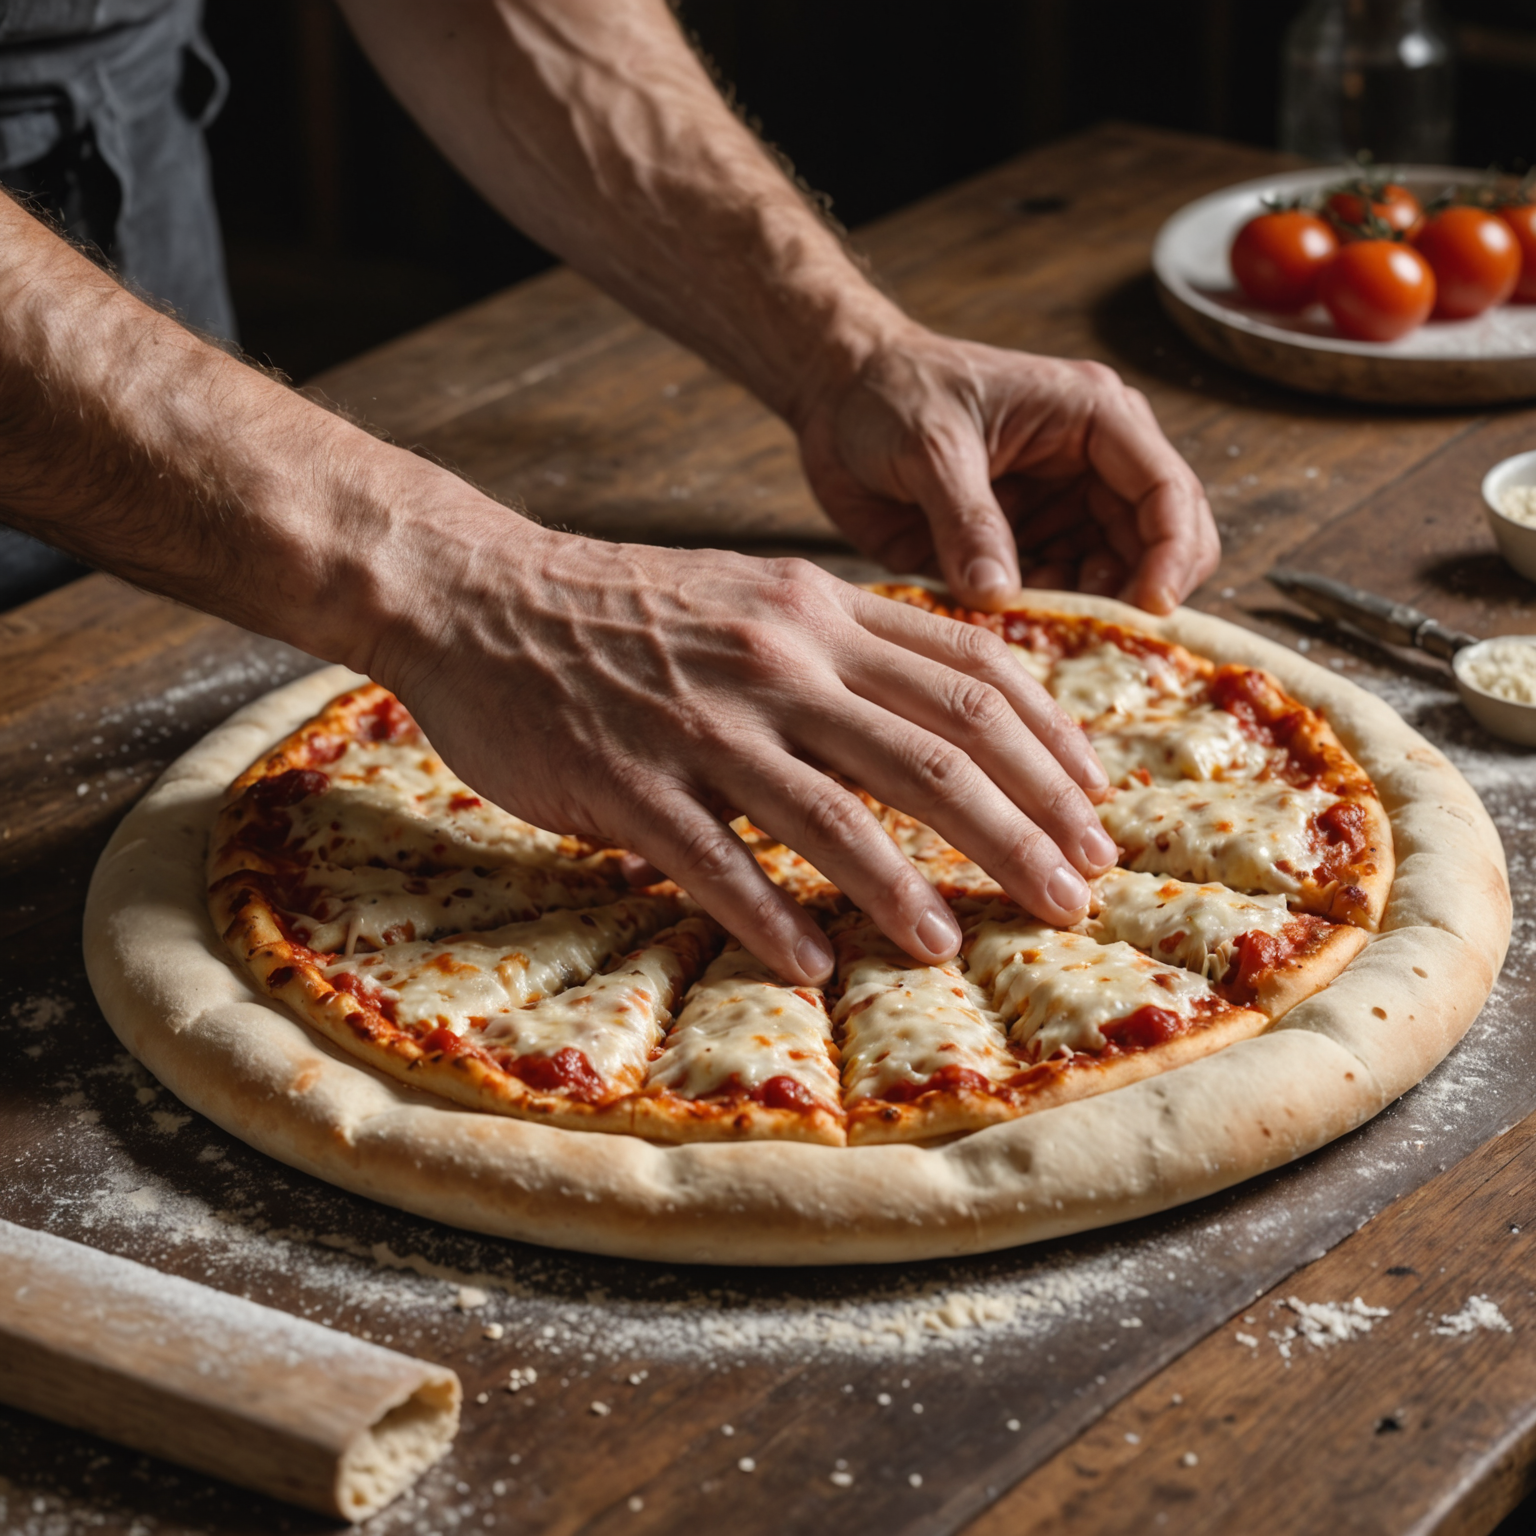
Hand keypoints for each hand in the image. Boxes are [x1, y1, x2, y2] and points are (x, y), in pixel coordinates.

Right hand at [371, 520, 1117, 985]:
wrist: (479, 595)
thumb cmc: (626, 609)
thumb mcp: (755, 596)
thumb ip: (846, 648)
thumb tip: (942, 719)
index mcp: (821, 610)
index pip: (976, 672)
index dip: (1051, 747)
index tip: (1096, 807)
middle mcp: (780, 658)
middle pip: (936, 748)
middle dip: (1022, 830)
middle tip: (1076, 895)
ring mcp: (704, 720)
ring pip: (837, 812)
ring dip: (907, 890)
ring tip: (953, 947)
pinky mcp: (628, 779)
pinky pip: (715, 862)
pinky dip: (771, 919)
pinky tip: (812, 967)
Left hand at [795, 320, 1219, 613]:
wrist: (839, 401)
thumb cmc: (890, 395)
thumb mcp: (930, 447)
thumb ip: (967, 521)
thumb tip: (1000, 597)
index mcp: (1094, 419)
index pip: (1166, 490)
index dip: (1172, 552)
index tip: (1151, 607)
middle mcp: (1092, 468)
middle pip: (1157, 544)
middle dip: (1136, 594)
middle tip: (1094, 636)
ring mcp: (1060, 512)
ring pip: (1110, 581)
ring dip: (1087, 616)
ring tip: (1042, 638)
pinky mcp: (1022, 550)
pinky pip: (1054, 599)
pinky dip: (1044, 625)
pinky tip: (1013, 637)